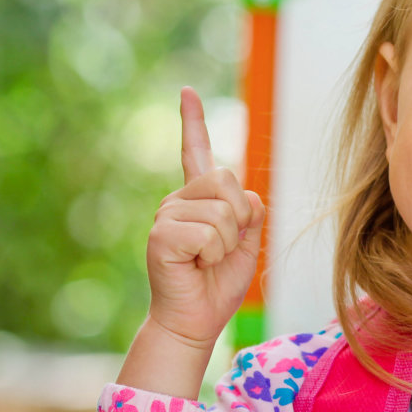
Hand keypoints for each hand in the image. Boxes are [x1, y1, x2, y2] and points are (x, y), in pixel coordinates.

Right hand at [143, 86, 264, 350]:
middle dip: (239, 218)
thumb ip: (250, 212)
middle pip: (226, 179)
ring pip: (222, 211)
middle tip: (221, 247)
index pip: (195, 151)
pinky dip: (214, 254)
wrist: (196, 320)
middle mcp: (178, 200)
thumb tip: (247, 194)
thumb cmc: (219, 283)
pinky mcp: (161, 235)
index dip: (193, 121)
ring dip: (228, 243)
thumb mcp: (247, 242)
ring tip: (207, 260)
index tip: (188, 91)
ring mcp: (166, 216)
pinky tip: (196, 265)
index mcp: (198, 198)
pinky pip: (209, 232)